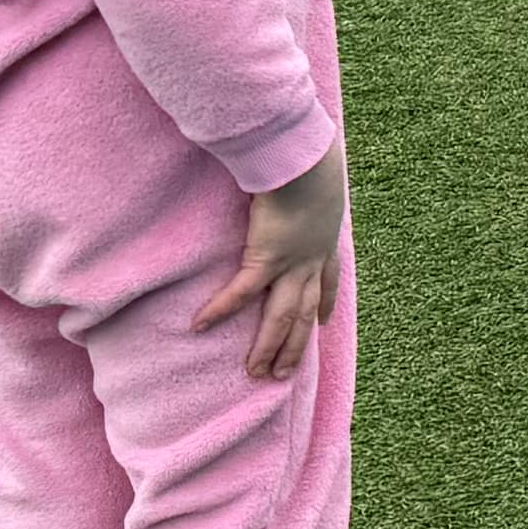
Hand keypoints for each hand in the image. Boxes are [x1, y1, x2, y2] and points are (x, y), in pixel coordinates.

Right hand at [194, 144, 349, 380]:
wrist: (306, 156)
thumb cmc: (308, 157)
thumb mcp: (315, 178)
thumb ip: (303, 186)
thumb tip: (288, 174)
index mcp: (325, 240)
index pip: (328, 279)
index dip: (325, 302)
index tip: (324, 322)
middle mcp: (313, 259)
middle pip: (305, 312)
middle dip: (297, 344)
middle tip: (286, 372)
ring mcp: (292, 263)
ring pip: (282, 317)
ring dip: (269, 347)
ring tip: (256, 372)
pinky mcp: (266, 258)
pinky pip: (240, 293)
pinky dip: (219, 310)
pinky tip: (199, 326)